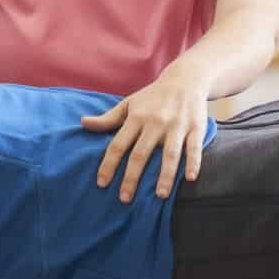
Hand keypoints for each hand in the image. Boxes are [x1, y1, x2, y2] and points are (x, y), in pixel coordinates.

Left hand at [82, 67, 209, 203]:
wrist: (186, 78)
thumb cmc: (153, 96)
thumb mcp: (129, 103)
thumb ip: (108, 118)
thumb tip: (83, 123)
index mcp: (136, 117)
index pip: (118, 144)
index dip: (109, 164)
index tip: (102, 184)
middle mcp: (155, 122)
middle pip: (141, 153)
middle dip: (132, 177)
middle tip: (124, 199)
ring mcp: (177, 126)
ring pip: (170, 154)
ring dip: (165, 176)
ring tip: (160, 196)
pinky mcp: (196, 128)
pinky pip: (194, 147)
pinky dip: (194, 162)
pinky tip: (190, 179)